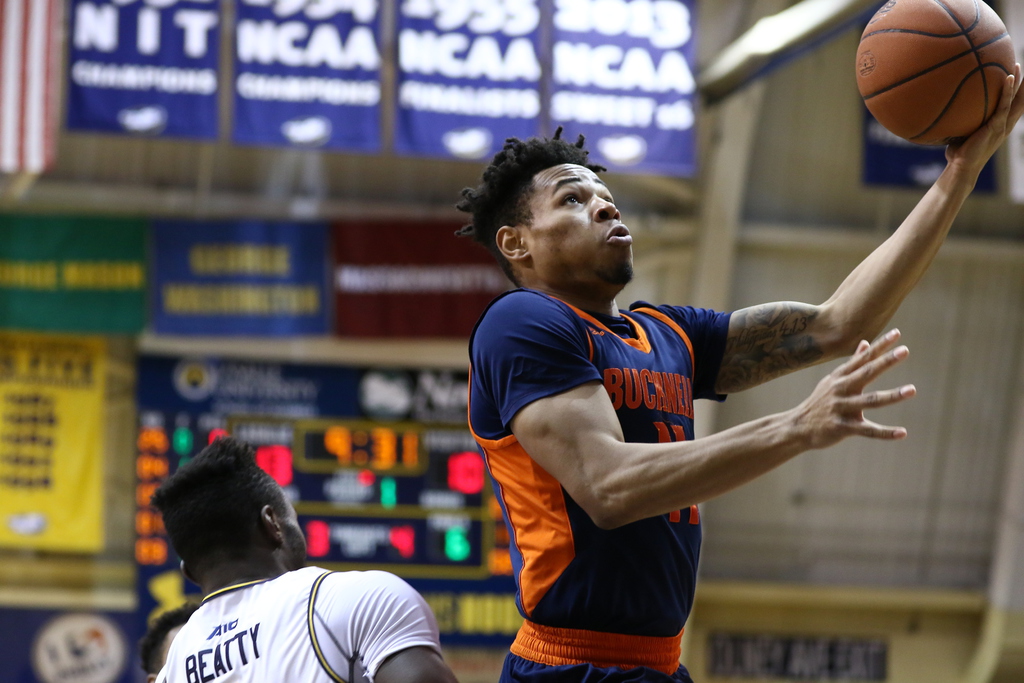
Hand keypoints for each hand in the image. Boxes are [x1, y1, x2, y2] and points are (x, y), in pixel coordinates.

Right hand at [793, 329, 915, 450]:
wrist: (798, 427)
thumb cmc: (820, 402)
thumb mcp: (833, 380)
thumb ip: (852, 363)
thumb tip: (865, 343)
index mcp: (840, 377)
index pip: (863, 358)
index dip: (880, 346)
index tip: (897, 334)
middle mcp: (840, 389)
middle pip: (866, 373)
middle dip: (885, 362)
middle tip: (904, 351)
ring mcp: (841, 408)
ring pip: (870, 401)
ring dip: (892, 395)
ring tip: (912, 390)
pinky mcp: (842, 428)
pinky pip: (867, 430)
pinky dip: (885, 433)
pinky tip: (903, 433)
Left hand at [946, 62, 1023, 173]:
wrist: (962, 168)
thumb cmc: (960, 153)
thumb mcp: (963, 133)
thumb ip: (962, 121)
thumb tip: (947, 109)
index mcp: (1000, 126)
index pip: (1012, 106)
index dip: (1016, 92)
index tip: (1015, 77)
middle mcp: (1005, 125)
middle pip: (1019, 100)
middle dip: (1023, 84)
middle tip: (1021, 66)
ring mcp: (1002, 126)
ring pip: (1015, 100)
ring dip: (1018, 82)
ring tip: (1019, 66)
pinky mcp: (995, 127)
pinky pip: (1004, 105)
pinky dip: (1007, 91)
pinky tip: (1008, 77)